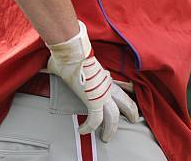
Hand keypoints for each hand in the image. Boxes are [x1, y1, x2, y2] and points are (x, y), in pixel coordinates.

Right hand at [46, 21, 138, 141]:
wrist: (72, 52)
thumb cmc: (71, 54)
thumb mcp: (76, 62)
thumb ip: (72, 64)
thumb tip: (57, 59)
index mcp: (104, 75)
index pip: (118, 86)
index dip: (123, 93)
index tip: (123, 97)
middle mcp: (107, 85)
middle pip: (125, 101)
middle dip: (130, 111)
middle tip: (133, 119)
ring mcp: (102, 93)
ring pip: (114, 116)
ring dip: (111, 129)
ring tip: (106, 137)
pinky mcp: (93, 101)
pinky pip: (94, 120)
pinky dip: (89, 127)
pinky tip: (82, 130)